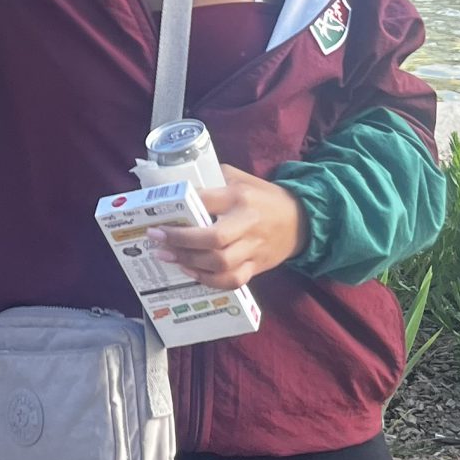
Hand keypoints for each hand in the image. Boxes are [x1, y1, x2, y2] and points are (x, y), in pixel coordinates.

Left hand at [152, 165, 306, 291]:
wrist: (302, 220)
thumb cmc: (264, 197)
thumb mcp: (242, 179)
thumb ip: (215, 179)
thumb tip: (180, 185)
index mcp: (239, 196)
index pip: (206, 200)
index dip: (181, 208)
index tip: (160, 212)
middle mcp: (247, 222)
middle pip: (213, 238)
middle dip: (181, 241)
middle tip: (157, 239)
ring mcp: (253, 248)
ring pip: (221, 263)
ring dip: (190, 262)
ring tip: (167, 257)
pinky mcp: (257, 267)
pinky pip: (232, 280)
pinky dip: (209, 281)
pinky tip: (191, 273)